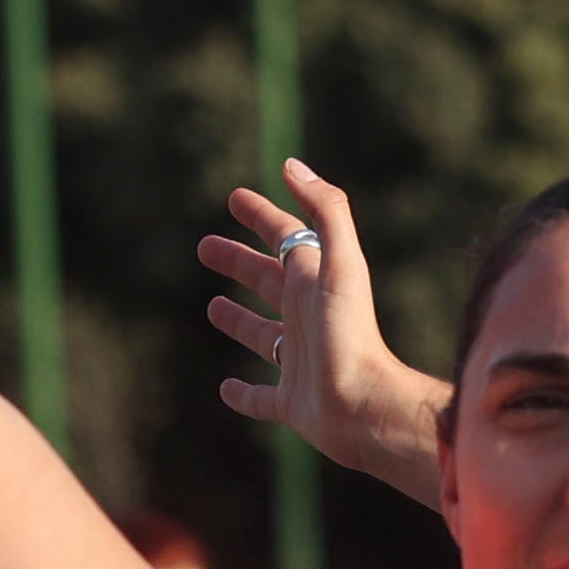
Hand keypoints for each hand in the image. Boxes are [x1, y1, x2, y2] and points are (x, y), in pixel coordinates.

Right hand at [205, 165, 448, 507]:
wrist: (364, 404)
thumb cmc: (350, 332)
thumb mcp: (340, 262)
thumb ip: (324, 210)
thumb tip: (291, 164)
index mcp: (315, 282)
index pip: (286, 238)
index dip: (261, 215)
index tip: (234, 197)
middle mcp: (308, 318)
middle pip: (268, 281)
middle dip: (238, 262)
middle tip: (205, 246)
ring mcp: (300, 362)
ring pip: (263, 336)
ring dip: (238, 320)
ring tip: (212, 306)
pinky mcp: (291, 404)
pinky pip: (261, 397)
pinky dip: (242, 394)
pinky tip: (225, 388)